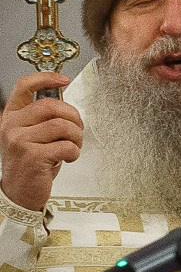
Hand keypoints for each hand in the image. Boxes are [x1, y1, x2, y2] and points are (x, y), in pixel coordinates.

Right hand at [0, 72, 82, 214]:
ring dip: (76, 136)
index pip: (24, 86)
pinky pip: (66, 146)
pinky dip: (74, 152)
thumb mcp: (31, 135)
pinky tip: (68, 158)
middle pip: (51, 106)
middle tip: (78, 129)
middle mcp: (11, 126)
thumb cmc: (31, 162)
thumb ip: (42, 118)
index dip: (46, 78)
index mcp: (11, 116)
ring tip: (74, 146)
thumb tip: (65, 100)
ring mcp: (20, 141)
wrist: (20, 193)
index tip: (64, 80)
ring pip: (62, 126)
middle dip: (73, 116)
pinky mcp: (32, 157)